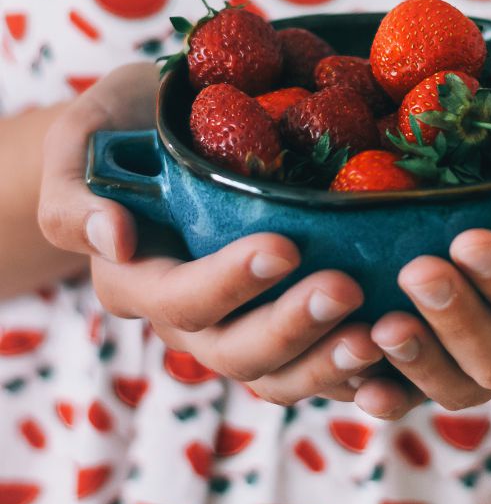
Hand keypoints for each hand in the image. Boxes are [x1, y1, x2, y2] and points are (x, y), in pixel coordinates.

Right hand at [38, 64, 381, 403]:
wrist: (165, 136)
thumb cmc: (125, 128)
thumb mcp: (80, 142)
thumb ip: (75, 197)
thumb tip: (115, 237)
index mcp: (138, 281)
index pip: (180, 298)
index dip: (229, 282)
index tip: (284, 247)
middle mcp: (190, 318)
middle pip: (237, 351)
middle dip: (293, 327)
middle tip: (347, 288)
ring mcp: (239, 328)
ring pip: (282, 375)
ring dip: (331, 363)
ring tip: (383, 334)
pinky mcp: (285, 325)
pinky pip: (319, 368)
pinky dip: (359, 375)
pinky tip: (401, 359)